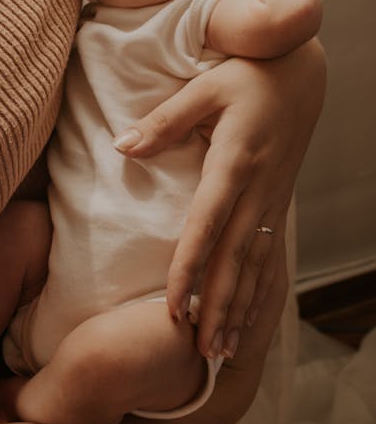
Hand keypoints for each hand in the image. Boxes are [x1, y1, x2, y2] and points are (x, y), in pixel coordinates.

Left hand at [113, 39, 324, 358]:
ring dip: (239, 309)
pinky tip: (248, 320)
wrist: (301, 71)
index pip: (208, 224)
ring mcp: (273, 198)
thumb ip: (164, 120)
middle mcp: (258, 188)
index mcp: (235, 161)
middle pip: (235, 259)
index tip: (173, 306)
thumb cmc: (248, 74)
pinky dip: (260, 292)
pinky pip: (271, 255)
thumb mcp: (205, 88)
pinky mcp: (279, 201)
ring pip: (256, 265)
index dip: (190, 268)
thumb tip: (122, 147)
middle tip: (198, 352)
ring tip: (220, 352)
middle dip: (216, 308)